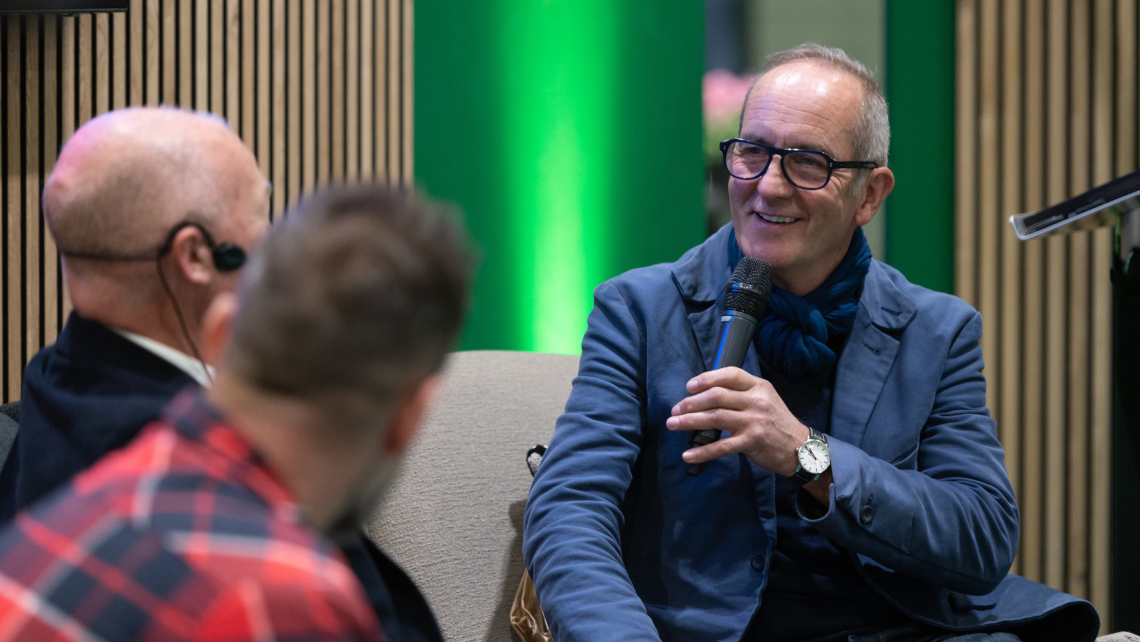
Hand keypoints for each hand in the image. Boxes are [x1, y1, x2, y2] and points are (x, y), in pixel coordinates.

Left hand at [665, 367, 832, 501]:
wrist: (799, 447)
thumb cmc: (776, 422)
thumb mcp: (764, 398)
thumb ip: (740, 393)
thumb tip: (706, 393)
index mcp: (758, 386)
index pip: (730, 375)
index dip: (707, 378)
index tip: (689, 387)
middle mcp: (756, 401)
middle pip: (717, 396)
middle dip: (691, 403)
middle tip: (675, 410)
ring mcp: (754, 421)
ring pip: (715, 418)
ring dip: (690, 421)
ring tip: (673, 424)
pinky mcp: (752, 442)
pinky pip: (722, 446)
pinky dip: (703, 451)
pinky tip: (688, 455)